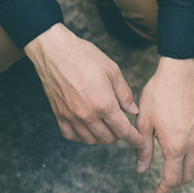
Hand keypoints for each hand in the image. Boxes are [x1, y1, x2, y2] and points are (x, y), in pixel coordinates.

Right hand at [24, 24, 148, 154]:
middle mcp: (87, 115)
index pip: (123, 130)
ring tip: (105, 126)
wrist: (55, 50)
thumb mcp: (112, 70)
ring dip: (101, 137)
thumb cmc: (84, 56)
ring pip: (90, 140)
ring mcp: (71, 116)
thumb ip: (124, 93)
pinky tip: (86, 127)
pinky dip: (80, 136)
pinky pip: (71, 136)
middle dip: (118, 136)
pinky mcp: (59, 114)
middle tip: (121, 126)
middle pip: (107, 138)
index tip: (138, 141)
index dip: (133, 138)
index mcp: (104, 104)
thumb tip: (132, 110)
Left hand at [136, 57, 193, 192]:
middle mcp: (193, 144)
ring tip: (177, 171)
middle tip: (164, 183)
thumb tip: (142, 168)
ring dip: (189, 173)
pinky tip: (192, 154)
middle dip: (175, 184)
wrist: (181, 72)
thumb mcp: (145, 121)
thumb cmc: (160, 93)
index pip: (172, 179)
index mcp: (175, 146)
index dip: (164, 190)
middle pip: (188, 176)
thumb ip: (144, 148)